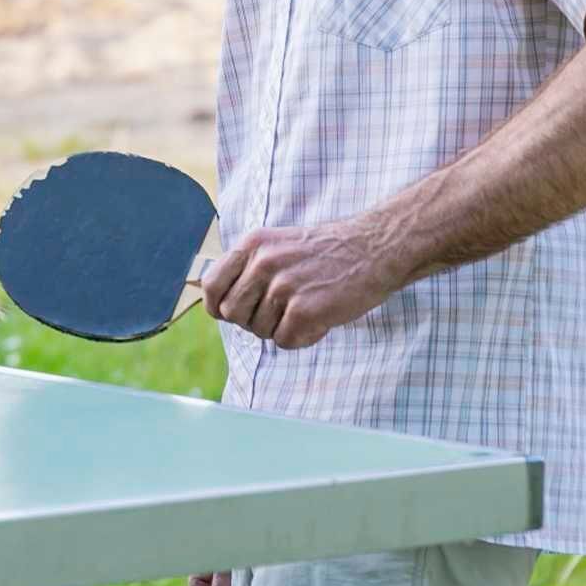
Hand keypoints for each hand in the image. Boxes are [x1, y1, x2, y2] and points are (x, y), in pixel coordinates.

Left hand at [201, 218, 398, 349]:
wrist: (374, 248)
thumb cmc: (327, 252)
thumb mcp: (278, 244)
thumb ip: (250, 268)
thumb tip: (220, 303)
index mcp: (252, 245)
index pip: (211, 286)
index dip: (218, 306)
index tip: (230, 313)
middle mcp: (263, 263)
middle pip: (233, 314)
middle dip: (252, 321)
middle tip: (280, 313)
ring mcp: (284, 287)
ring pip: (259, 331)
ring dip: (280, 329)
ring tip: (304, 310)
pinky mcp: (305, 310)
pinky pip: (285, 341)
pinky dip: (301, 338)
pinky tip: (318, 321)